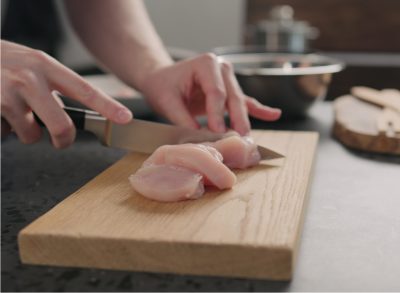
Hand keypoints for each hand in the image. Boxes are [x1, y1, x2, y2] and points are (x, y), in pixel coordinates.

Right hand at [1, 40, 131, 147]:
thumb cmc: (4, 64)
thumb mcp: (33, 65)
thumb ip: (55, 86)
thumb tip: (77, 113)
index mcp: (46, 66)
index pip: (84, 90)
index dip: (108, 106)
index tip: (125, 118)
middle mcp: (29, 78)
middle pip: (61, 126)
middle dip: (63, 140)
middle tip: (60, 140)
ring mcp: (7, 94)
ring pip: (30, 135)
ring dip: (24, 131)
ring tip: (14, 113)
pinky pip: (6, 134)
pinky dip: (4, 130)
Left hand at [139, 53, 280, 134]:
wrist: (162, 79)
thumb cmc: (163, 87)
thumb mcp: (167, 102)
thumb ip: (183, 119)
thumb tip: (201, 138)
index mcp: (206, 64)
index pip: (216, 92)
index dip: (217, 114)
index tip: (217, 132)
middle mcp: (221, 68)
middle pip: (233, 96)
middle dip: (237, 118)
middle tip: (240, 138)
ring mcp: (228, 78)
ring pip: (240, 101)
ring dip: (244, 120)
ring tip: (248, 137)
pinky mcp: (230, 91)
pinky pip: (246, 101)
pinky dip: (259, 109)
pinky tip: (274, 114)